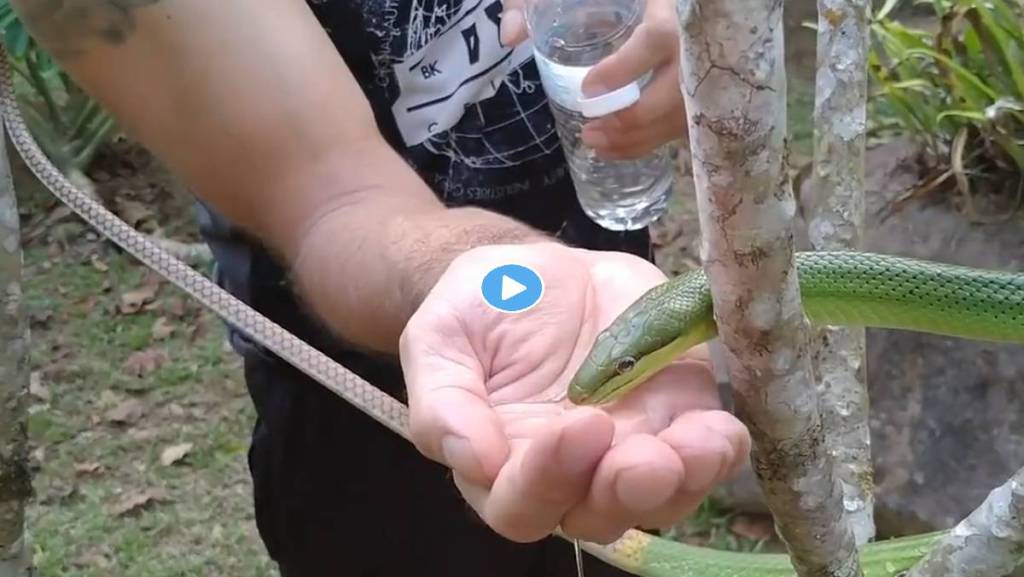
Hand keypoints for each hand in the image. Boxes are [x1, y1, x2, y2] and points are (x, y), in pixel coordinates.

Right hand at [399, 242, 749, 543]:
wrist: (540, 269)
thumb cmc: (480, 308)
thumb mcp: (440, 339)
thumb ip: (442, 401)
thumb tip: (474, 460)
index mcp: (503, 466)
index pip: (521, 505)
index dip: (545, 481)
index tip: (574, 426)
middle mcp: (571, 475)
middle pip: (598, 516)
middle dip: (624, 493)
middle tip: (644, 457)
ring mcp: (631, 448)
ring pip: (661, 496)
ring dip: (684, 480)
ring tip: (697, 445)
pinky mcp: (678, 415)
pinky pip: (706, 452)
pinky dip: (720, 449)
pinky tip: (722, 432)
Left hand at [500, 0, 687, 159]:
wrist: (667, 16)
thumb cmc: (616, 5)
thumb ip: (536, 4)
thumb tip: (510, 35)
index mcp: (669, 17)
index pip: (655, 41)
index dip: (623, 69)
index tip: (586, 89)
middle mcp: (692, 49)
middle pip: (670, 95)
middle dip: (627, 120)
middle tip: (587, 128)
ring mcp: (701, 79)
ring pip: (674, 120)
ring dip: (632, 139)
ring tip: (594, 142)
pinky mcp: (699, 100)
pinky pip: (675, 130)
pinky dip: (642, 144)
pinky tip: (611, 148)